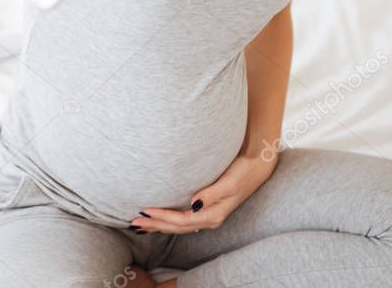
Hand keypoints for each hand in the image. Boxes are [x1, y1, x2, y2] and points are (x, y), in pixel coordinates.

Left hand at [129, 153, 278, 233]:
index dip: (162, 217)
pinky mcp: (207, 209)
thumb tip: (193, 204)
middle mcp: (210, 218)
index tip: (145, 210)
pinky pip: (183, 221)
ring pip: (179, 226)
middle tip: (134, 223)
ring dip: (159, 225)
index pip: (181, 220)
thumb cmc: (243, 171)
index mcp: (214, 214)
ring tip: (141, 225)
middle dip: (155, 225)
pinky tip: (160, 220)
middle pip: (177, 227)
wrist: (257, 165)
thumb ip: (211, 194)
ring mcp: (208, 215)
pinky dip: (168, 221)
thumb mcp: (229, 182)